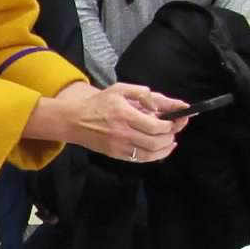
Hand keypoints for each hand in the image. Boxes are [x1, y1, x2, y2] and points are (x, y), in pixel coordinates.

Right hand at [26, 81, 181, 162]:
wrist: (74, 121)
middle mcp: (122, 133)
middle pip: (156, 141)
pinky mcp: (116, 154)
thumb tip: (158, 106)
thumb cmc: (98, 104)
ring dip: (166, 148)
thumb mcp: (119, 89)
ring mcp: (119, 146)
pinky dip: (155, 156)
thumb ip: (142, 93)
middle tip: (175, 129)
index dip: (170, 125)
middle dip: (170, 136)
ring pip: (150, 153)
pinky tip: (161, 149)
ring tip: (171, 140)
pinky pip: (140, 159)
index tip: (175, 120)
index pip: (155, 125)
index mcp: (124, 115)